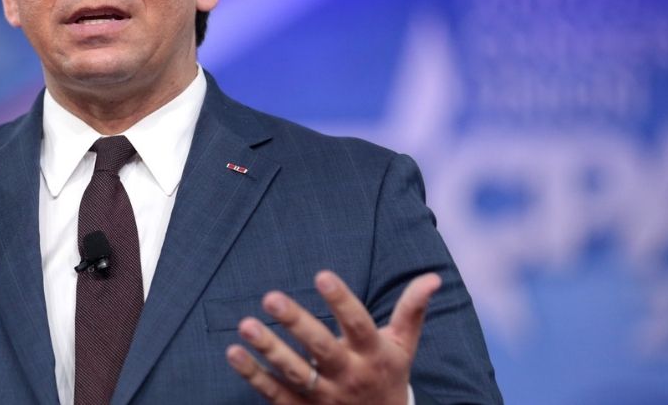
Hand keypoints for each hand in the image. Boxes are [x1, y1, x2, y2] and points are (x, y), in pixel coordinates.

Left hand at [225, 270, 440, 404]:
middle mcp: (349, 376)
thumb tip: (433, 277)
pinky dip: (253, 375)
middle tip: (271, 297)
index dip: (342, 301)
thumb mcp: (404, 346)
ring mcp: (324, 397)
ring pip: (294, 373)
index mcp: (373, 354)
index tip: (321, 275)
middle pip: (321, 348)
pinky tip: (234, 353)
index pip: (359, 324)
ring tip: (246, 325)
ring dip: (269, 349)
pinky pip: (274, 394)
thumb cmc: (388, 376)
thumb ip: (412, 311)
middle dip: (296, 323)